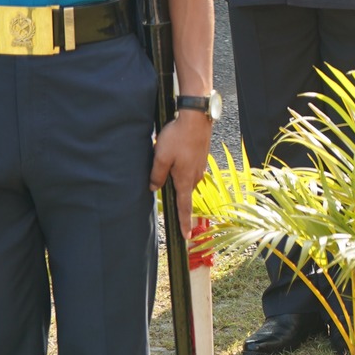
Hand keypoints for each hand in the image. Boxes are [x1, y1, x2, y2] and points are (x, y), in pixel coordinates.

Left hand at [150, 109, 212, 228]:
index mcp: (185, 179)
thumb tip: (153, 188)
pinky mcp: (201, 156)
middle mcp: (195, 176)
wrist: (196, 118)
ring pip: (187, 178)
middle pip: (184, 191)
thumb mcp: (161, 157)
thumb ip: (156, 175)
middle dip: (178, 194)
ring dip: (179, 176)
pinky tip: (177, 155)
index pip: (184, 207)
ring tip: (170, 161)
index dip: (184, 222)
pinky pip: (190, 168)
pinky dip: (183, 167)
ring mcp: (200, 166)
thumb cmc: (178, 137)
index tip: (186, 236)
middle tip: (168, 183)